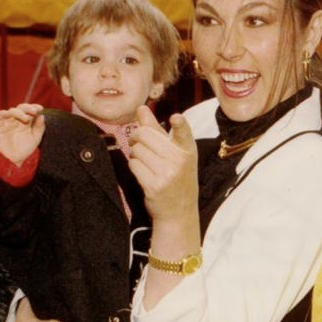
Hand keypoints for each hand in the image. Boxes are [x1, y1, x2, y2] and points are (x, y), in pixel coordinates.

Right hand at [0, 103, 45, 164]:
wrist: (14, 160)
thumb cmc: (25, 149)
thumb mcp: (36, 138)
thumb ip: (39, 127)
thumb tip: (42, 115)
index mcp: (27, 121)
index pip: (30, 110)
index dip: (35, 107)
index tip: (40, 108)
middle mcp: (17, 119)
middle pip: (22, 108)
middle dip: (28, 108)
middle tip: (34, 111)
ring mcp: (8, 121)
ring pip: (12, 110)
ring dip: (19, 111)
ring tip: (27, 118)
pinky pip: (0, 115)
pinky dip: (6, 113)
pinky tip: (13, 115)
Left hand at [128, 106, 198, 223]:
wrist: (179, 212)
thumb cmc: (176, 178)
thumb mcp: (174, 153)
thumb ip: (157, 129)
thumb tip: (141, 108)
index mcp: (188, 150)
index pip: (184, 133)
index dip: (179, 125)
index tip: (176, 118)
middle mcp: (180, 161)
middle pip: (145, 135)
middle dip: (136, 137)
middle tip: (138, 143)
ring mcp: (167, 174)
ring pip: (137, 150)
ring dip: (135, 154)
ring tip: (145, 162)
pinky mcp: (154, 186)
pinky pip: (133, 165)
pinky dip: (134, 167)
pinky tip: (143, 173)